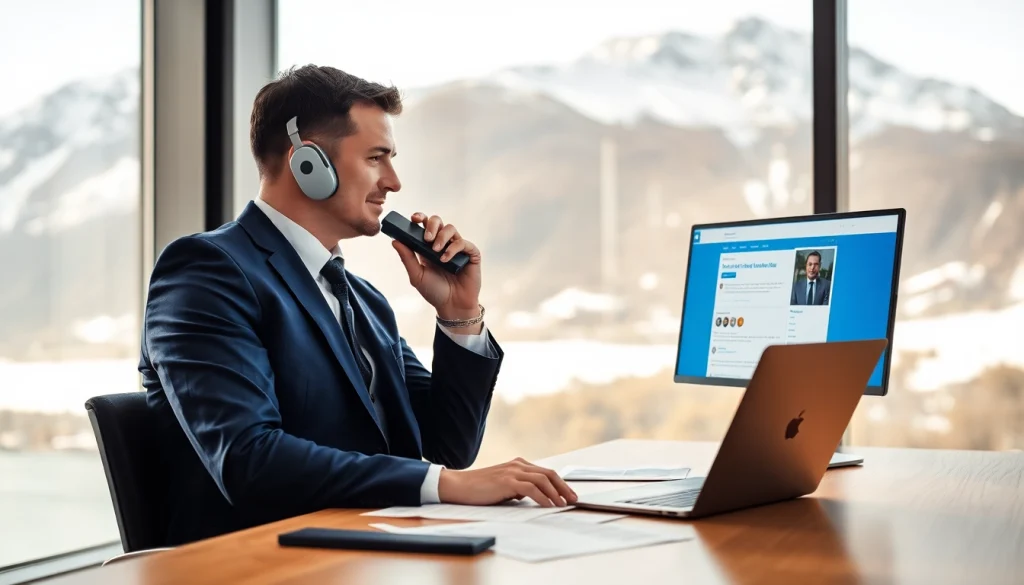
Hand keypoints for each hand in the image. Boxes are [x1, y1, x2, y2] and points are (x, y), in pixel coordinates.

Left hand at [392, 212, 482, 325]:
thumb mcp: (417, 275)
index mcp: (428, 247)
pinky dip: (453, 249)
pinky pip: (463, 243)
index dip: (420, 217)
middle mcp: (443, 244)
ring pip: (451, 228)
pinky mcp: (471, 254)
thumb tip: (394, 240)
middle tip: (427, 238)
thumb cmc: (434, 292)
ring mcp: (457, 248)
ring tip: (436, 251)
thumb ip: (407, 258)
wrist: (452, 306)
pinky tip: (446, 259)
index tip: (414, 219)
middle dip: (431, 225)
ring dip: (442, 236)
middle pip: (438, 221)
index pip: (424, 225)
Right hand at [437, 458, 577, 506]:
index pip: (546, 472)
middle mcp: (518, 465)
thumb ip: (517, 488)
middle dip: (564, 487)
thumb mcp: (503, 487)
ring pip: (543, 479)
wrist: (458, 486)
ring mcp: (513, 471)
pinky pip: (531, 488)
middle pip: (549, 474)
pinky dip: (543, 497)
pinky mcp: (507, 481)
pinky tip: (548, 505)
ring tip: (563, 504)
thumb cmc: (479, 489)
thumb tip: (529, 496)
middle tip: (573, 499)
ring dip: (556, 493)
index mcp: (518, 464)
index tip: (569, 495)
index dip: (560, 484)